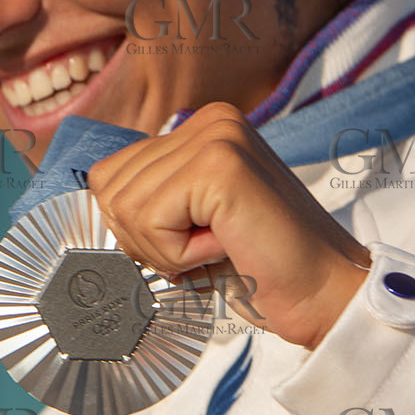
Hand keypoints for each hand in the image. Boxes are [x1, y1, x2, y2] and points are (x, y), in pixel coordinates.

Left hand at [88, 102, 370, 349]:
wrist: (324, 295)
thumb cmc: (259, 267)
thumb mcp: (192, 218)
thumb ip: (151, 196)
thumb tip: (90, 197)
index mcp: (202, 126)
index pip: (110, 174)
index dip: (137, 228)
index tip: (192, 242)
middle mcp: (209, 119)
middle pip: (108, 188)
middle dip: (146, 240)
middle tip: (206, 249)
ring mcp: (216, 137)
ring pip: (124, 207)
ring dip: (165, 250)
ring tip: (220, 246)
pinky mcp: (219, 166)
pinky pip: (150, 220)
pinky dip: (180, 254)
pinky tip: (226, 247)